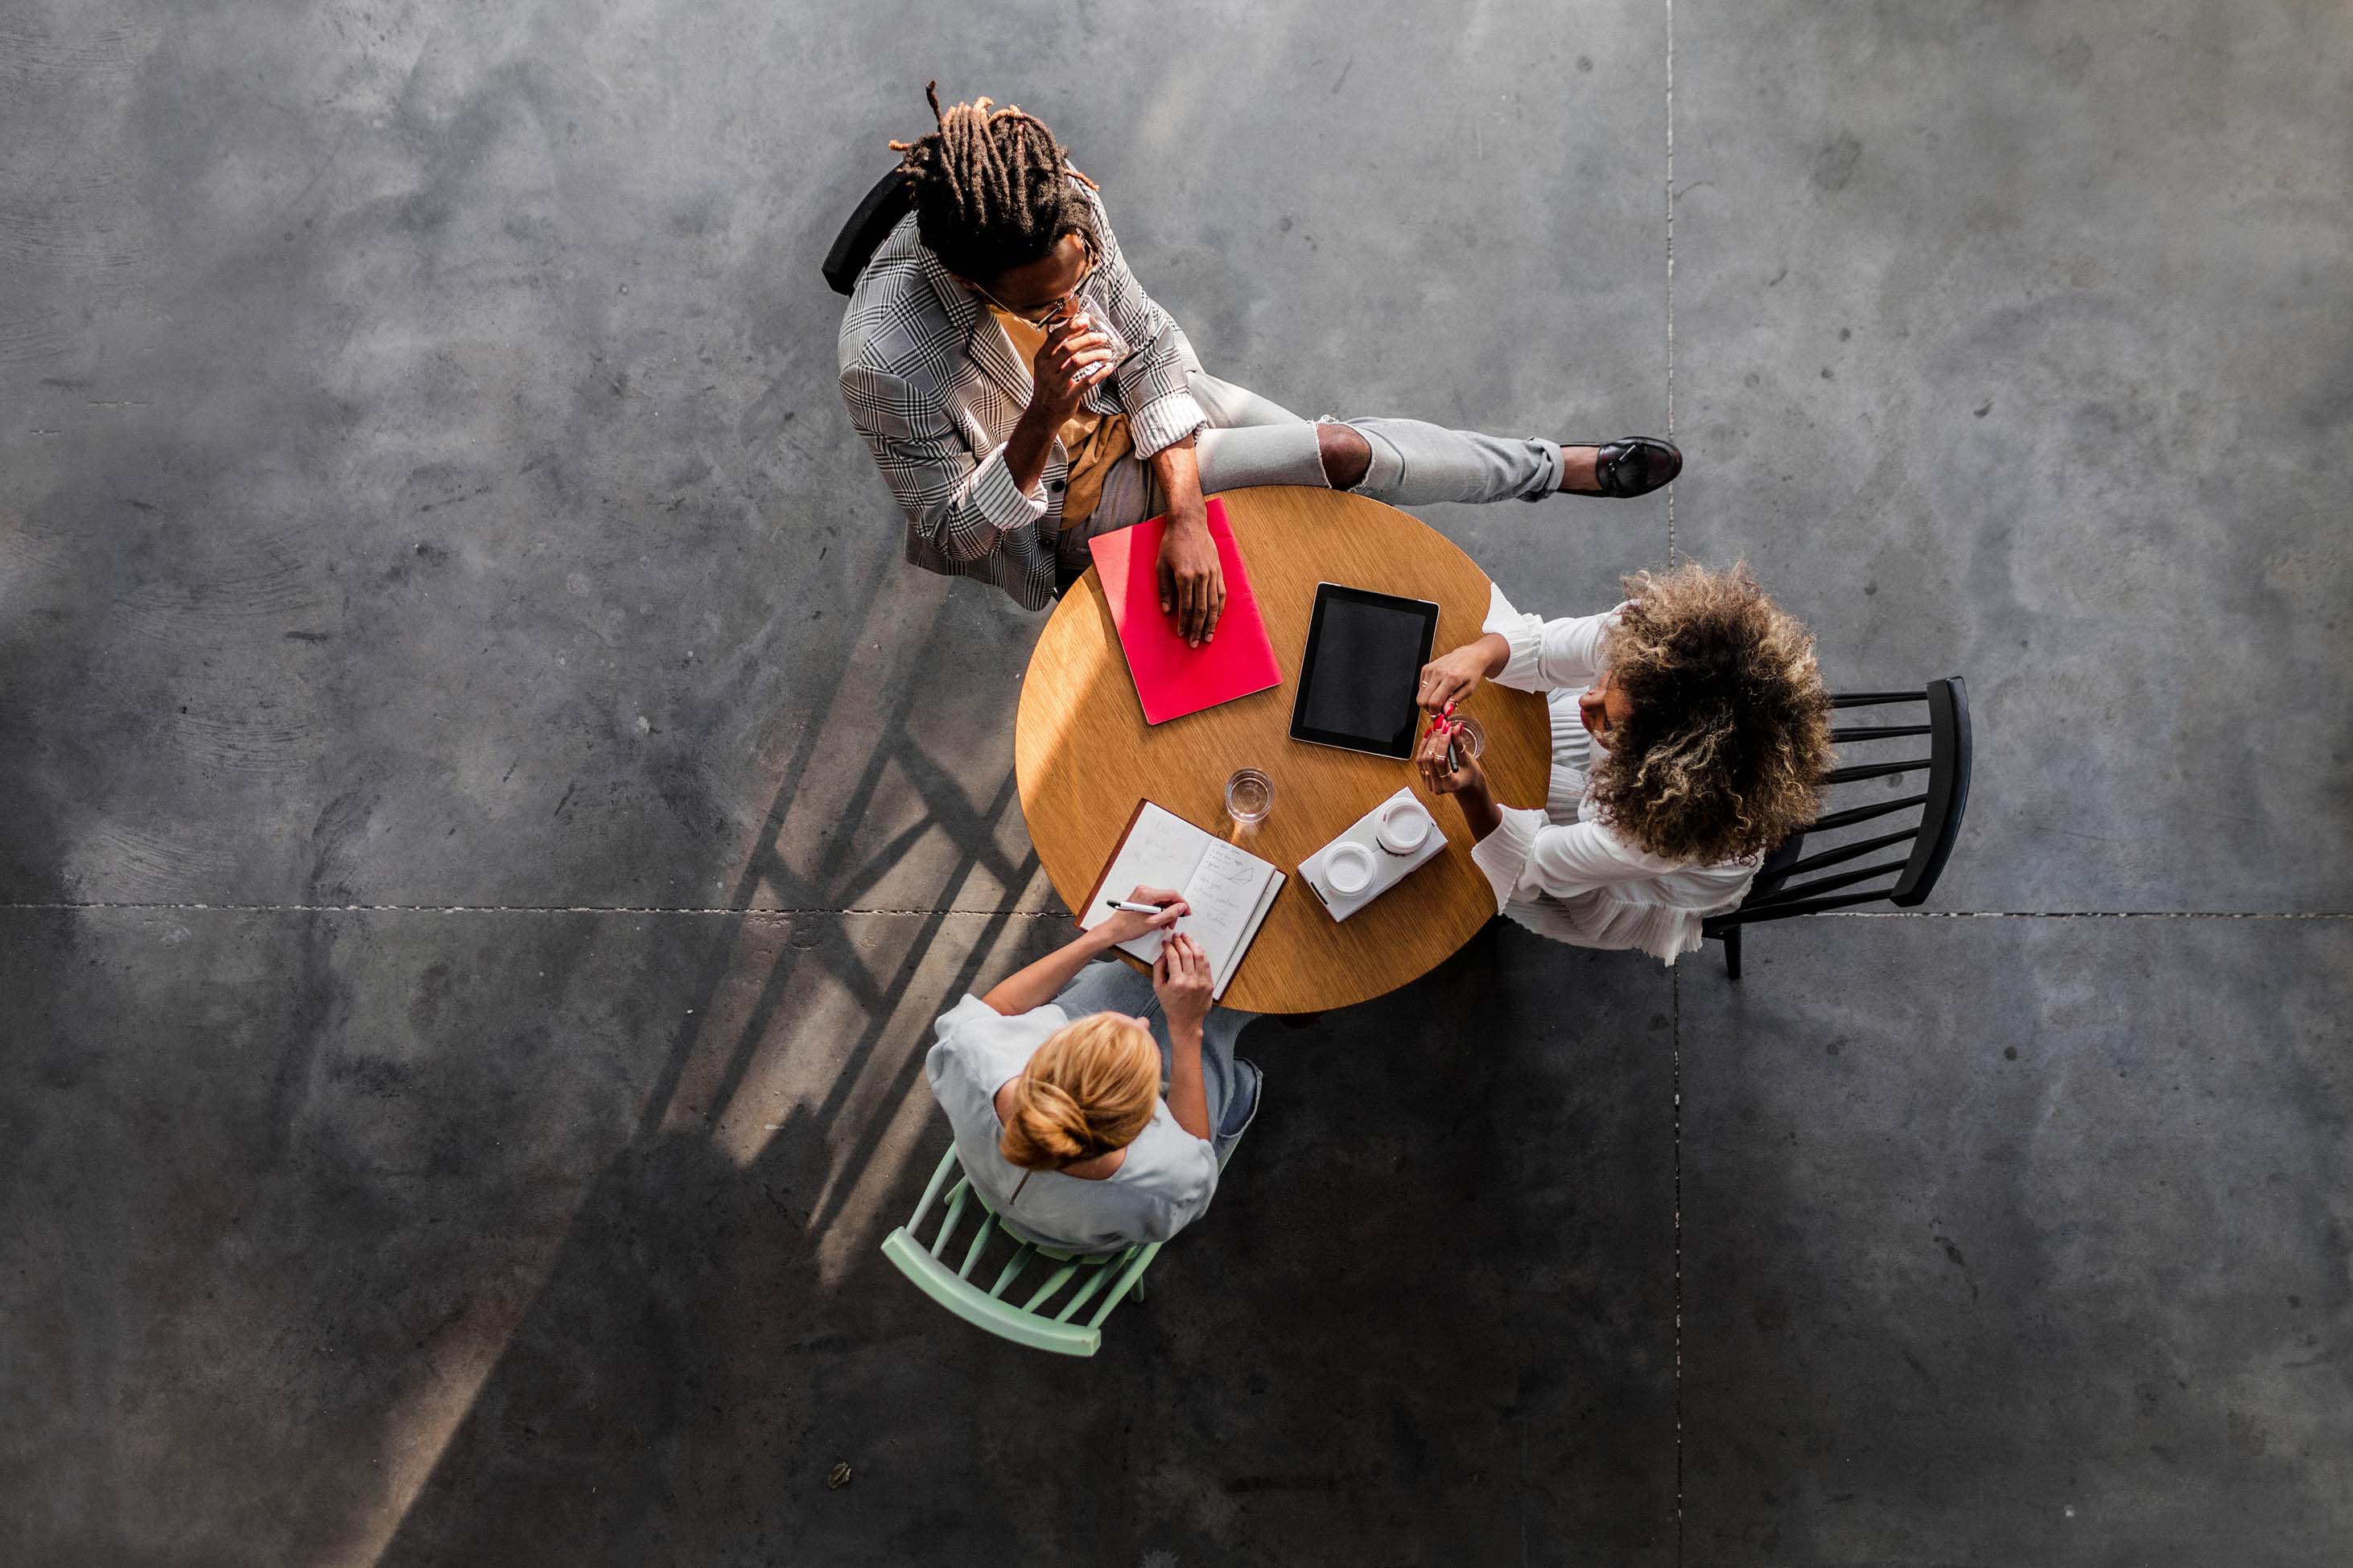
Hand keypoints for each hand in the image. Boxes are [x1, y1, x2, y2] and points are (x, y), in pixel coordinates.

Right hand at [1027, 309, 1117, 421]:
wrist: (1043, 414)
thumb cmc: (1049, 385)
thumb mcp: (1048, 366)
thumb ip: (1061, 348)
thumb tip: (1081, 324)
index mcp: (1042, 359)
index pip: (1055, 338)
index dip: (1071, 327)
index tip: (1086, 320)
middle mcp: (1047, 370)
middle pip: (1068, 348)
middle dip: (1088, 340)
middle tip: (1103, 337)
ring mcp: (1057, 384)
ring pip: (1077, 363)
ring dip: (1095, 355)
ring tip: (1108, 353)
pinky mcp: (1068, 397)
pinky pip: (1086, 382)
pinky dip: (1099, 374)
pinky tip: (1108, 368)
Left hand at [1100, 884, 1186, 945]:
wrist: (1114, 930)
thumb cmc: (1128, 927)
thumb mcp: (1153, 922)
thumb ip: (1170, 914)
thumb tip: (1181, 908)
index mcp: (1147, 894)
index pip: (1172, 894)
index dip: (1182, 903)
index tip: (1186, 912)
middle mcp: (1144, 890)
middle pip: (1167, 897)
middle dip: (1173, 910)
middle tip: (1173, 922)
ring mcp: (1142, 893)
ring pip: (1163, 900)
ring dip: (1167, 912)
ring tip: (1165, 924)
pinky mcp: (1141, 897)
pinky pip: (1156, 902)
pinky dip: (1160, 911)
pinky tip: (1159, 921)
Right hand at [1152, 932, 1213, 1034]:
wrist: (1186, 1021)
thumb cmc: (1171, 1006)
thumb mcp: (1158, 988)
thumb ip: (1158, 968)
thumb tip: (1163, 953)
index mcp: (1177, 983)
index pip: (1173, 957)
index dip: (1169, 946)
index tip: (1166, 943)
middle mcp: (1191, 981)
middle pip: (1187, 953)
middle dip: (1180, 941)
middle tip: (1176, 937)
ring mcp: (1202, 982)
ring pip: (1199, 955)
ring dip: (1192, 944)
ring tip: (1186, 938)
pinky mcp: (1209, 983)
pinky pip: (1206, 963)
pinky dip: (1201, 953)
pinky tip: (1195, 948)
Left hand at [1156, 502, 1223, 646]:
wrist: (1189, 523)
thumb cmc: (1171, 543)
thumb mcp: (1161, 564)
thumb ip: (1164, 589)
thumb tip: (1167, 611)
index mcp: (1184, 575)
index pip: (1186, 607)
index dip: (1184, 623)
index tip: (1182, 634)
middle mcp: (1201, 576)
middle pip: (1201, 609)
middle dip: (1198, 629)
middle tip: (1195, 643)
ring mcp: (1212, 573)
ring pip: (1214, 604)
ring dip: (1211, 623)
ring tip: (1208, 637)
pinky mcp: (1219, 570)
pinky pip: (1221, 594)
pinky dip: (1220, 609)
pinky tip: (1216, 619)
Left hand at [1417, 723, 1501, 839]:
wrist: (1465, 785)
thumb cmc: (1469, 775)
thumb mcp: (1468, 760)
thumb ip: (1459, 745)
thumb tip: (1455, 728)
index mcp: (1450, 784)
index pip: (1441, 761)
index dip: (1442, 743)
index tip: (1447, 728)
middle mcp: (1437, 786)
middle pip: (1429, 759)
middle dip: (1435, 739)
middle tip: (1441, 724)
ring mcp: (1429, 783)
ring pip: (1422, 758)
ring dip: (1428, 741)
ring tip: (1436, 727)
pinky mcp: (1424, 777)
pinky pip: (1419, 760)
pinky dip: (1424, 745)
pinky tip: (1429, 735)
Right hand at [1418, 637, 1501, 713]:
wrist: (1470, 656)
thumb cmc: (1471, 672)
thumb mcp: (1469, 689)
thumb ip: (1455, 701)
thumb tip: (1445, 711)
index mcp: (1451, 678)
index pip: (1434, 702)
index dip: (1435, 713)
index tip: (1440, 716)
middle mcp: (1438, 672)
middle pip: (1423, 700)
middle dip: (1430, 708)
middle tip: (1440, 709)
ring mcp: (1430, 669)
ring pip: (1420, 695)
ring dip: (1428, 701)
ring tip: (1440, 699)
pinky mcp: (1426, 668)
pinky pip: (1421, 687)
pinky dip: (1427, 692)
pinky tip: (1437, 690)